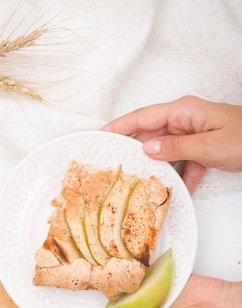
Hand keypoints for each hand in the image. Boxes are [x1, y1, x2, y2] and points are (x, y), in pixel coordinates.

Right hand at [101, 96, 241, 193]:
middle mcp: (185, 121)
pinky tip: (176, 196)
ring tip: (138, 187)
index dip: (118, 127)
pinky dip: (181, 180)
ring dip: (156, 171)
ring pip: (166, 155)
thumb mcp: (209, 145)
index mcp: (183, 111)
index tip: (98, 137)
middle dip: (132, 153)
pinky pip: (184, 166)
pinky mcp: (203, 151)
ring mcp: (193, 136)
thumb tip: (146, 148)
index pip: (142, 117)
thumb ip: (176, 147)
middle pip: (150, 137)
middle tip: (110, 169)